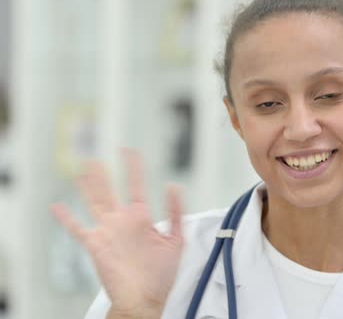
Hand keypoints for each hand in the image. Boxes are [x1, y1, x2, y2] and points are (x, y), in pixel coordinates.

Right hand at [51, 150, 183, 315]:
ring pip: (94, 202)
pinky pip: (77, 229)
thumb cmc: (161, 275)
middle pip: (109, 191)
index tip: (130, 152)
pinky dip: (66, 218)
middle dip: (103, 173)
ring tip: (82, 169)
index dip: (134, 168)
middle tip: (96, 156)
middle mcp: (122, 222)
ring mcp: (107, 232)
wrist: (145, 298)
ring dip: (88, 186)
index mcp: (141, 218)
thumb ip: (176, 213)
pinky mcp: (96, 245)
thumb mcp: (176, 240)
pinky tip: (57, 206)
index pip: (137, 186)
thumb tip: (174, 186)